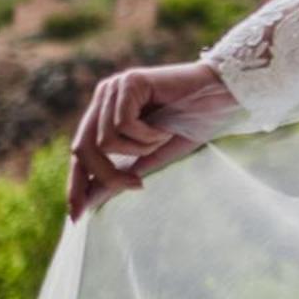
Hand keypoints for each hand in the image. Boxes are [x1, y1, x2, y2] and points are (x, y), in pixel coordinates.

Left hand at [67, 60, 229, 221]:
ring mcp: (115, 88)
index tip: (76, 216)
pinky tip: (165, 126)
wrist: (223, 95)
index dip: (76, 184)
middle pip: (83, 149)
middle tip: (137, 185)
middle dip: (107, 174)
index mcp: (106, 114)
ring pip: (105, 141)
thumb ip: (125, 171)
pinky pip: (123, 125)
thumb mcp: (154, 154)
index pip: (80, 152)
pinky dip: (147, 135)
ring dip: (140, 149)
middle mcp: (105, 99)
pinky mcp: (129, 82)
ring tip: (163, 137)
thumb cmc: (193, 123)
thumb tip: (94, 200)